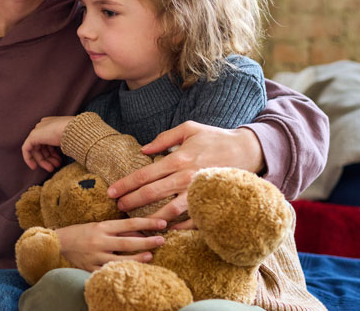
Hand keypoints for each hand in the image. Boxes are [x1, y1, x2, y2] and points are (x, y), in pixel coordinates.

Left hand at [21, 116, 74, 171]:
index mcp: (52, 124)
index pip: (49, 141)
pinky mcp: (32, 136)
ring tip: (51, 168)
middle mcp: (44, 126)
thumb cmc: (77, 135)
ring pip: (36, 149)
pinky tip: (34, 167)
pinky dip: (29, 158)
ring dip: (43, 161)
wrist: (75, 131)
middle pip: (43, 146)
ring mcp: (38, 130)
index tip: (59, 162)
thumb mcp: (70, 140)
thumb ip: (62, 145)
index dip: (53, 154)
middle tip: (55, 167)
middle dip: (49, 158)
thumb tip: (61, 155)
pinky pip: (26, 149)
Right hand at [55, 217, 166, 270]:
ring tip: (150, 255)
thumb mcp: (99, 225)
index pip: (129, 223)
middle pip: (128, 242)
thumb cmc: (81, 232)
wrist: (59, 242)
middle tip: (162, 240)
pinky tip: (131, 271)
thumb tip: (140, 232)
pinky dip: (120, 271)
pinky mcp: (91, 268)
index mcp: (102, 227)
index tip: (162, 224)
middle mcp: (100, 241)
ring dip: (137, 258)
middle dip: (147, 241)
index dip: (147, 223)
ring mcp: (95, 256)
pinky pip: (108, 272)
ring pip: (120, 259)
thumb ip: (118, 229)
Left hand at [107, 121, 263, 229]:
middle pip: (152, 193)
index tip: (111, 192)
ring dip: (151, 218)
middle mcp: (186, 177)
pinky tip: (165, 230)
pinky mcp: (211, 201)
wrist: (248, 149)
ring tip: (137, 224)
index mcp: (178, 159)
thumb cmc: (215, 138)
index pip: (145, 175)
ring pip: (170, 211)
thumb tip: (144, 149)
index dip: (126, 184)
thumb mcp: (189, 129)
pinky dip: (179, 227)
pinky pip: (193, 220)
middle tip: (117, 207)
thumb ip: (164, 138)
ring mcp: (199, 192)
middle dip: (131, 201)